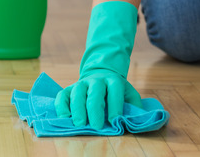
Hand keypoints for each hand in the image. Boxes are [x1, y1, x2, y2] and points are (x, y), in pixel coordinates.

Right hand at [53, 1, 142, 128]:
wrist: (100, 73)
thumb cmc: (115, 90)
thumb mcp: (128, 93)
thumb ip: (134, 105)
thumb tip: (137, 119)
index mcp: (113, 81)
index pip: (114, 91)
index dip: (115, 106)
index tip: (114, 121)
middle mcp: (96, 80)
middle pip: (95, 92)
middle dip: (95, 110)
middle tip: (96, 126)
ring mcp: (81, 83)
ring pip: (77, 93)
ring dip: (78, 108)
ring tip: (79, 123)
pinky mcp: (69, 88)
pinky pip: (62, 95)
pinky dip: (62, 106)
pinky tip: (65, 117)